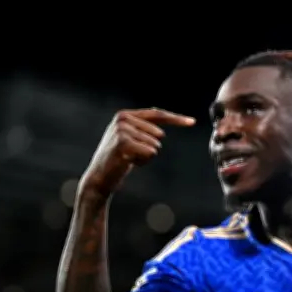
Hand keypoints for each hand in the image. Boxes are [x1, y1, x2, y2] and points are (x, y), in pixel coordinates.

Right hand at [80, 108, 194, 195]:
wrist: (99, 177)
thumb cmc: (118, 159)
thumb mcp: (131, 140)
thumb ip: (144, 129)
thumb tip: (160, 122)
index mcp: (125, 115)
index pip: (157, 114)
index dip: (176, 118)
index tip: (193, 122)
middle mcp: (123, 118)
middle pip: (159, 134)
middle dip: (150, 148)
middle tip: (131, 155)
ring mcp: (122, 129)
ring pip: (155, 145)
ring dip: (145, 157)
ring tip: (128, 159)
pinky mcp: (123, 142)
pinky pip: (150, 152)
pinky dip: (143, 162)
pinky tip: (127, 163)